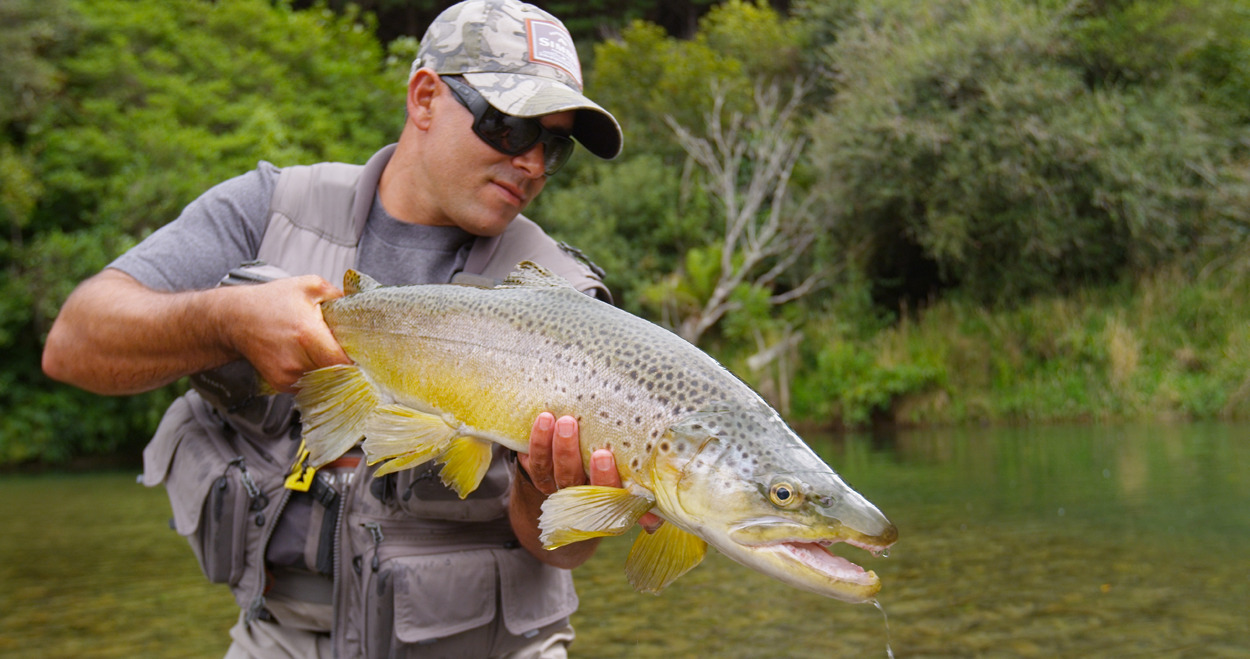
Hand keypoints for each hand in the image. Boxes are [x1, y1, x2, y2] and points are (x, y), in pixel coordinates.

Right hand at [225, 275, 350, 391]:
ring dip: (330, 370)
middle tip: (346, 349)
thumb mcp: (309, 286)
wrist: (235, 318)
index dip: (357, 359)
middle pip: (337, 374)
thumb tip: (362, 306)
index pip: (344, 361)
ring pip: (324, 381)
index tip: (363, 352)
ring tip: (324, 351)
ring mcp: (288, 376)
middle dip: (345, 364)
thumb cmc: (271, 301)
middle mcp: (297, 360)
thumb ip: (339, 295)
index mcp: (308, 335)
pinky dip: (315, 374)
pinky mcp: (281, 384)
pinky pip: (310, 384)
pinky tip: (309, 358)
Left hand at [519, 412, 662, 532]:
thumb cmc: (617, 472)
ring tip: (554, 418)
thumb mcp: (633, 487)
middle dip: (568, 454)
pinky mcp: (540, 474)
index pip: (605, 494)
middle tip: (570, 424)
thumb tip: (654, 521)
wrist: (581, 480)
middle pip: (571, 480)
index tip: (603, 454)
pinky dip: (536, 443)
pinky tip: (542, 421)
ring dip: (548, 444)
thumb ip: (644, 498)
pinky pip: (534, 463)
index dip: (603, 477)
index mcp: (606, 499)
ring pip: (549, 470)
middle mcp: (579, 495)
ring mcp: (557, 485)